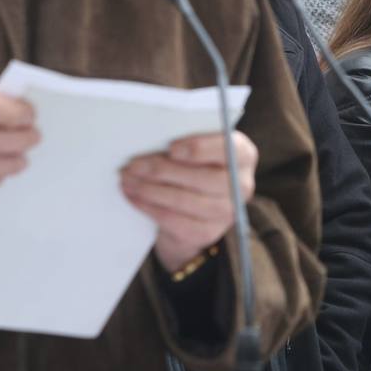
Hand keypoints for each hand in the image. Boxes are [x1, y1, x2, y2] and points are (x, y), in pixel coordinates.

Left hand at [120, 130, 257, 271]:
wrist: (194, 209)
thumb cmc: (193, 166)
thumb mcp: (195, 149)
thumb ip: (185, 142)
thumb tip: (152, 137)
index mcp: (243, 154)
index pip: (230, 149)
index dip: (200, 149)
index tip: (172, 148)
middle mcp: (242, 185)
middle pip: (206, 179)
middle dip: (165, 171)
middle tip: (133, 165)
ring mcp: (227, 213)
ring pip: (186, 201)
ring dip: (151, 190)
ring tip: (127, 179)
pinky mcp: (207, 233)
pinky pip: (174, 220)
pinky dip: (149, 207)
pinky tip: (132, 196)